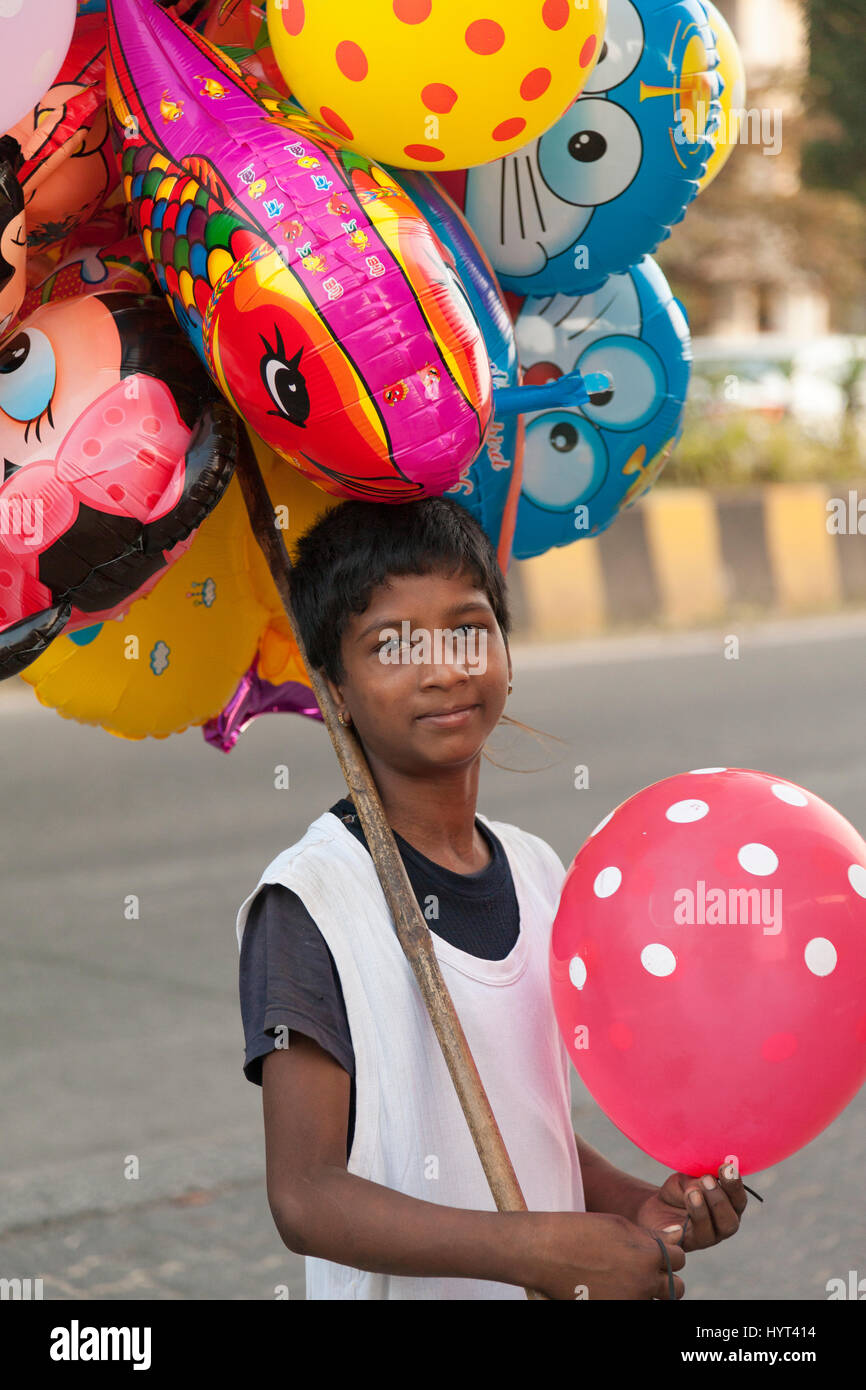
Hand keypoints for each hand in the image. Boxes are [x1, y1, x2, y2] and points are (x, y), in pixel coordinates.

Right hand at [526, 1211, 685, 1299]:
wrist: (545, 1252)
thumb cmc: (581, 1231)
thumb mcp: (619, 1225)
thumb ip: (650, 1236)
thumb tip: (677, 1235)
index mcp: (648, 1255)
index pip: (679, 1259)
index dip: (668, 1254)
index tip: (652, 1252)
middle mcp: (644, 1282)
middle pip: (675, 1289)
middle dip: (665, 1279)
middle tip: (644, 1270)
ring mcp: (630, 1301)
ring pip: (656, 1303)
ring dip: (649, 1293)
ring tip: (628, 1280)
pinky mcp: (614, 1310)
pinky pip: (635, 1307)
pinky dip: (629, 1299)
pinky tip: (614, 1288)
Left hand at [634, 1164, 747, 1250]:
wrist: (655, 1206)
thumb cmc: (679, 1191)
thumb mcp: (688, 1179)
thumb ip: (699, 1180)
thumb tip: (707, 1179)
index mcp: (729, 1207)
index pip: (739, 1200)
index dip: (735, 1185)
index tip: (727, 1167)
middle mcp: (722, 1226)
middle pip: (730, 1221)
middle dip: (720, 1199)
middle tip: (707, 1179)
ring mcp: (707, 1238)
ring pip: (713, 1232)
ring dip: (703, 1210)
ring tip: (692, 1192)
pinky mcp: (688, 1244)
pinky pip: (693, 1237)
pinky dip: (687, 1223)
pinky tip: (681, 1212)